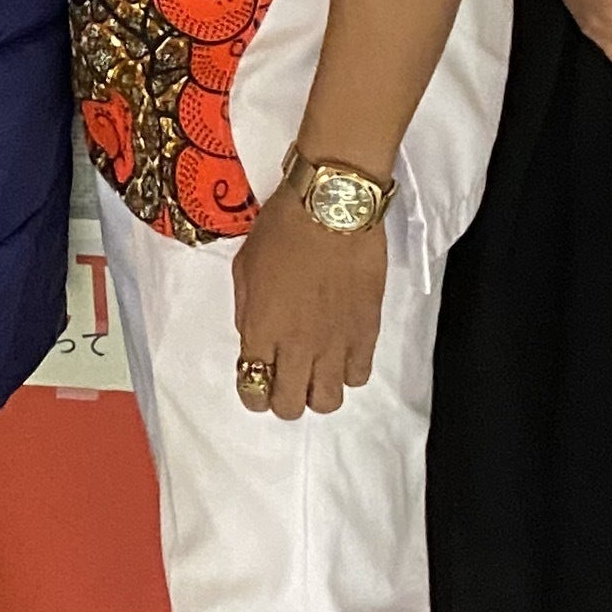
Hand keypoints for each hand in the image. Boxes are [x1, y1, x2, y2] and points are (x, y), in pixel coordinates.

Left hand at [229, 182, 385, 420]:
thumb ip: (247, 310)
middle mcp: (298, 346)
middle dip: (282, 400)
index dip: (252, 394)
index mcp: (262, 329)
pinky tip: (341, 355)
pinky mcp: (367, 332)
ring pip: (328, 401)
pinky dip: (347, 373)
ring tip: (315, 372)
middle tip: (284, 381)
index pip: (253, 387)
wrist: (332, 206)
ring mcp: (335, 343)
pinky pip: (359, 376)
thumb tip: (254, 337)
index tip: (255, 383)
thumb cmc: (282, 228)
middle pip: (290, 405)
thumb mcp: (244, 266)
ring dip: (317, 392)